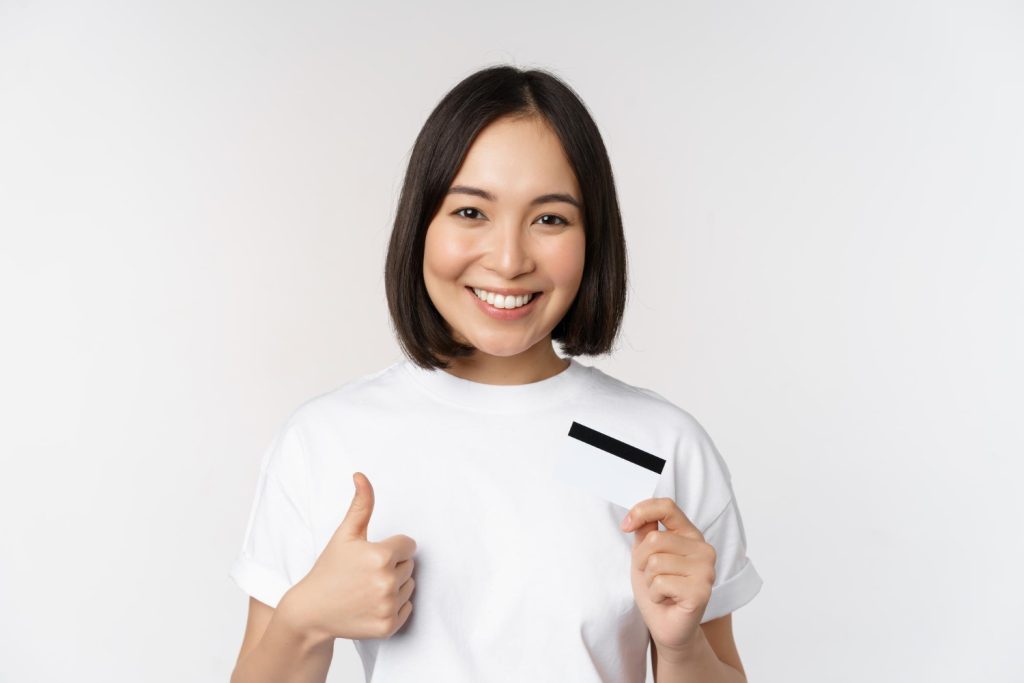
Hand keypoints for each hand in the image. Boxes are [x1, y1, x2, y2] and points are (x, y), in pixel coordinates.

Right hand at [283, 472, 416, 641]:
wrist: (311, 611)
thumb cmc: (328, 570)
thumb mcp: (344, 534)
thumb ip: (361, 504)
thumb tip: (361, 476)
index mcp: (381, 556)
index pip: (409, 545)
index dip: (391, 548)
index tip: (371, 555)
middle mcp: (387, 582)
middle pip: (410, 566)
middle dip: (393, 566)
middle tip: (366, 573)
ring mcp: (388, 606)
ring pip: (410, 586)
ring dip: (395, 586)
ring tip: (368, 588)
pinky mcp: (388, 626)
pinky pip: (407, 608)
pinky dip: (394, 606)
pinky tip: (371, 604)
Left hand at [620, 497, 715, 658]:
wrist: (667, 626)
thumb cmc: (657, 589)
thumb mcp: (645, 555)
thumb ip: (645, 531)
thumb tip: (637, 515)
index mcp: (690, 535)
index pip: (667, 507)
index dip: (642, 511)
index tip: (625, 526)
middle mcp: (703, 549)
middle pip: (655, 539)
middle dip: (641, 560)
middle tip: (651, 578)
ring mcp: (706, 570)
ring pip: (656, 561)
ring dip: (648, 580)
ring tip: (660, 590)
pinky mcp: (701, 591)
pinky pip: (660, 582)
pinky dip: (655, 594)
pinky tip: (666, 600)